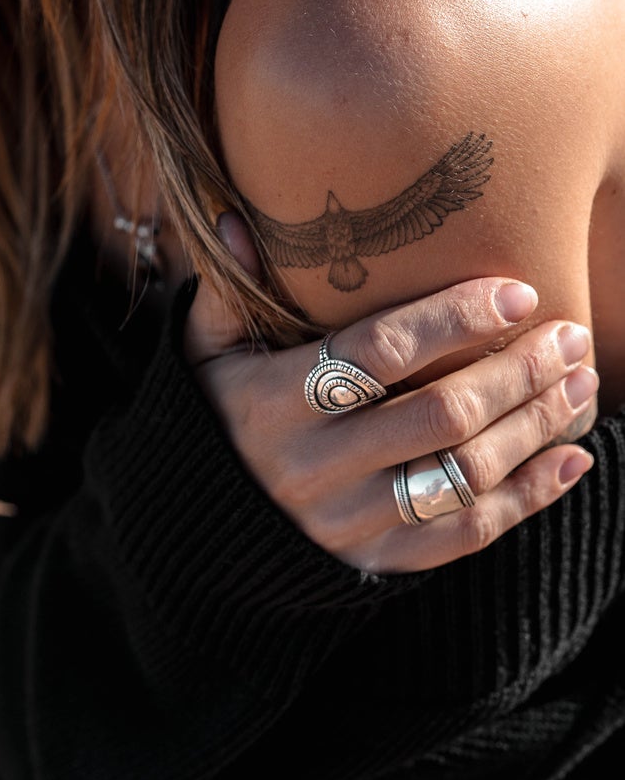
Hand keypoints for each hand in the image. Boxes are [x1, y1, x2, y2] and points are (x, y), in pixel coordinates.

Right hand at [183, 213, 597, 572]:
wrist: (200, 531)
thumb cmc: (216, 414)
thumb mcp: (206, 352)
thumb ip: (228, 288)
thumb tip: (238, 218)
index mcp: (274, 402)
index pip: (377, 353)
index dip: (452, 320)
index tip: (517, 292)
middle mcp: (313, 467)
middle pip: (437, 414)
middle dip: (516, 370)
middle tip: (569, 334)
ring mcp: (348, 521)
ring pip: (462, 474)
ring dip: (534, 425)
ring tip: (580, 380)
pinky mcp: (377, 561)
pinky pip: (467, 533)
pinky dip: (529, 496)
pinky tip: (572, 457)